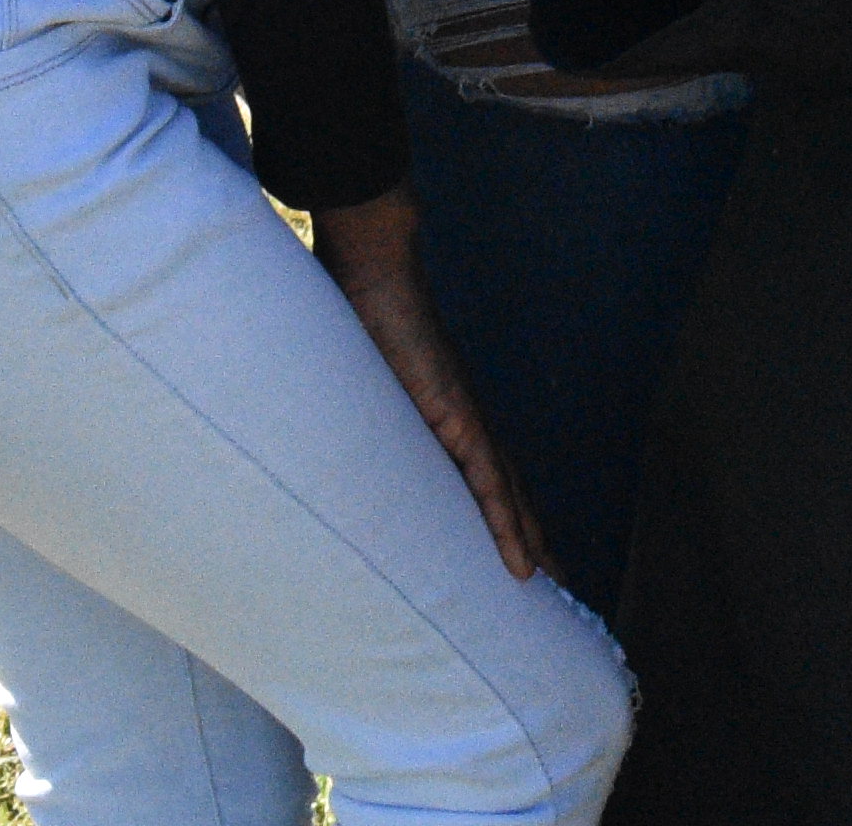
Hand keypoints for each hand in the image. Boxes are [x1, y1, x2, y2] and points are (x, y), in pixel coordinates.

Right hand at [309, 190, 550, 577]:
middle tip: (552, 584)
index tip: (511, 551)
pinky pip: (489, 481)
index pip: (477, 475)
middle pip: (505, 491)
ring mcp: (464, 418)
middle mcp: (461, 421)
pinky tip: (522, 561)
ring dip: (528, 540)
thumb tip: (298, 448)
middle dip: (527, 536)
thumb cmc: (349, 316)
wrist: (370, 268)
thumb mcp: (344, 388)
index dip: (497, 514)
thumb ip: (340, 417)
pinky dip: (507, 524)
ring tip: (547, 584)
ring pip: (507, 495)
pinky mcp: (458, 416)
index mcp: (437, 416)